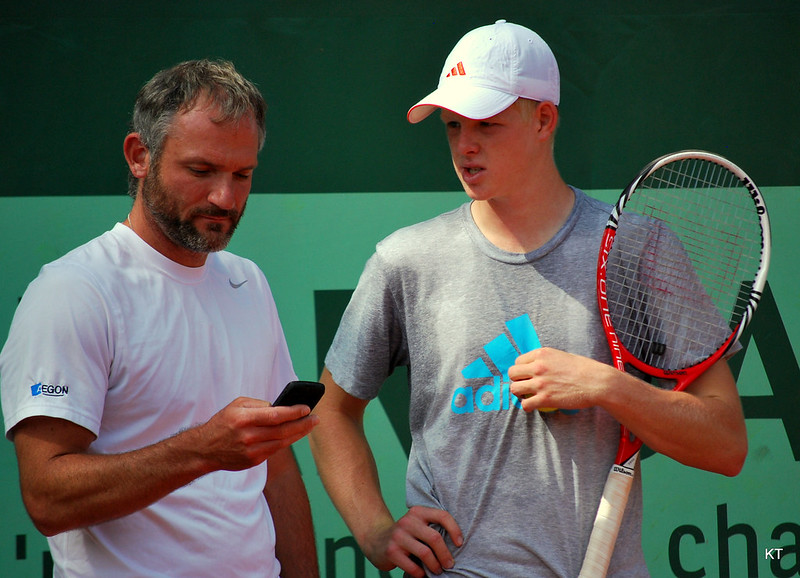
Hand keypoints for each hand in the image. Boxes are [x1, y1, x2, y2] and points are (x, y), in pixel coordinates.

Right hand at [190, 396, 318, 471]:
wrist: (205, 449)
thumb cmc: (223, 422)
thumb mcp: (237, 405)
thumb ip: (259, 404)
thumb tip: (281, 407)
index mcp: (244, 418)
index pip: (276, 415)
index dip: (294, 412)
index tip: (306, 408)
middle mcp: (248, 436)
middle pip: (283, 430)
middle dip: (302, 424)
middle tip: (316, 419)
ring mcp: (252, 451)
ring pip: (282, 442)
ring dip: (299, 434)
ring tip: (310, 425)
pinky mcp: (254, 461)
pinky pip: (275, 450)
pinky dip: (287, 442)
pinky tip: (295, 434)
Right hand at [364, 506, 462, 576]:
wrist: (376, 539)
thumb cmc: (406, 534)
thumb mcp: (417, 524)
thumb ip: (432, 528)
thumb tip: (456, 544)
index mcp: (418, 512)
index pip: (442, 516)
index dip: (455, 530)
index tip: (460, 543)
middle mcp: (408, 521)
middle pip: (435, 538)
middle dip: (445, 554)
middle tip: (449, 564)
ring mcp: (398, 536)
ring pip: (425, 553)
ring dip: (435, 566)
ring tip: (438, 570)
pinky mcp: (392, 551)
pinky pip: (413, 567)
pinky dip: (421, 573)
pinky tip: (423, 574)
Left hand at [508, 347, 610, 411]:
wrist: (597, 382)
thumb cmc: (584, 369)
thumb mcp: (561, 356)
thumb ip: (546, 360)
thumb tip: (536, 367)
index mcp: (542, 354)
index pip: (518, 361)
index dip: (522, 370)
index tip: (527, 375)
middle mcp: (538, 366)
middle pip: (512, 374)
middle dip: (517, 380)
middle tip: (526, 385)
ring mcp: (540, 383)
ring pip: (514, 389)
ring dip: (520, 393)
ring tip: (528, 395)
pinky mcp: (544, 399)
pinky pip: (525, 404)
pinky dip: (527, 406)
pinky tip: (534, 405)